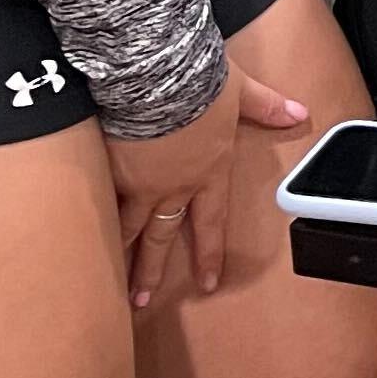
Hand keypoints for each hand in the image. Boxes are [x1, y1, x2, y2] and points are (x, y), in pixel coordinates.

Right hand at [111, 63, 311, 306]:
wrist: (155, 75)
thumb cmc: (201, 81)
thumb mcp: (241, 91)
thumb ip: (267, 106)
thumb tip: (300, 113)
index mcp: (209, 172)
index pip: (211, 222)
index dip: (209, 254)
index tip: (207, 283)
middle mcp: (173, 187)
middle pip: (162, 237)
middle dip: (150, 272)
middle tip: (140, 302)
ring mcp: (137, 185)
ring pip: (127, 230)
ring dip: (118, 258)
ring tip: (106, 286)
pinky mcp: (108, 172)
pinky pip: (98, 207)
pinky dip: (90, 227)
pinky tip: (77, 246)